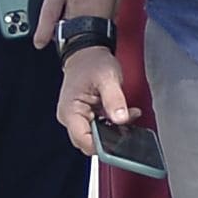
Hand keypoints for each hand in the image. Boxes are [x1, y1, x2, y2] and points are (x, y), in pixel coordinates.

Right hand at [54, 39, 137, 155]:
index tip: (120, 139)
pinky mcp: (85, 116)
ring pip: (96, 137)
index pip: (84, 141)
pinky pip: (99, 129)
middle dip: (110, 137)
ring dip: (113, 131)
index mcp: (70, 111)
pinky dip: (112, 125)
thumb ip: (114, 99)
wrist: (87, 52)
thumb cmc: (92, 62)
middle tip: (126, 123)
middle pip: (89, 143)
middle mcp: (70, 118)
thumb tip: (121, 118)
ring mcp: (77, 118)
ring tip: (126, 115)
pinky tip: (122, 114)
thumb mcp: (107, 77)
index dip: (103, 145)